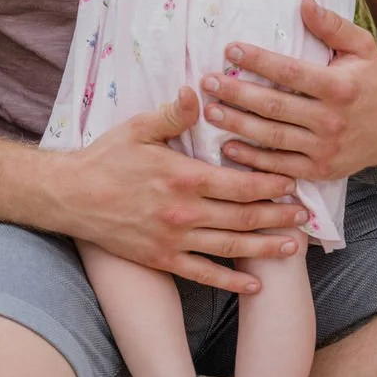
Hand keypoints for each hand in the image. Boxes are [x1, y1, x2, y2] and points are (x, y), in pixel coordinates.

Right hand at [59, 87, 309, 294]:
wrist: (70, 197)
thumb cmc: (106, 158)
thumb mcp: (138, 128)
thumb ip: (172, 114)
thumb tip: (197, 91)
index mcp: (183, 176)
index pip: (239, 182)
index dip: (270, 183)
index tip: (293, 181)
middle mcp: (184, 212)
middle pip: (243, 217)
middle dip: (278, 216)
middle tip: (306, 216)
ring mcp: (174, 240)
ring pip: (231, 247)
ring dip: (265, 247)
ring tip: (294, 248)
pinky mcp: (162, 260)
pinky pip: (204, 273)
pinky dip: (231, 281)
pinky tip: (254, 285)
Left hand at [201, 0, 376, 182]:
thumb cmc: (372, 81)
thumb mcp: (361, 47)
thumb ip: (332, 25)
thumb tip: (303, 1)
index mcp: (339, 88)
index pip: (290, 72)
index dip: (259, 61)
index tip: (230, 50)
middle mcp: (332, 121)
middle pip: (275, 107)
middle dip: (237, 93)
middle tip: (207, 82)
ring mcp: (325, 149)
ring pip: (272, 138)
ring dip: (237, 125)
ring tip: (209, 111)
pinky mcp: (320, 171)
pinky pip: (280, 166)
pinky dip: (253, 160)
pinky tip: (228, 147)